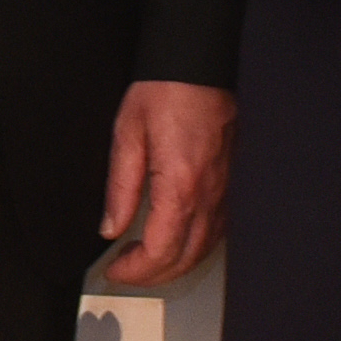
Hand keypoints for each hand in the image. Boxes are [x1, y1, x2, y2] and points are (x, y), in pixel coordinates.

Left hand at [95, 81, 233, 287]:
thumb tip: (110, 228)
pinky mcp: (230, 183)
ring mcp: (225, 192)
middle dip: (152, 275)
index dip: (135, 271)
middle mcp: (210, 195)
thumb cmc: (165, 91)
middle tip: (123, 271)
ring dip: (173, 264)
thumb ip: (120, 187)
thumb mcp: (127, 134)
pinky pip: (216, 230)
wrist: (201, 65)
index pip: (160, 251)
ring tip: (143, 261)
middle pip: (185, 258)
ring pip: (204, 249)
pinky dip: (193, 247)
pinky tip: (175, 241)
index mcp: (181, 186)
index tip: (112, 270)